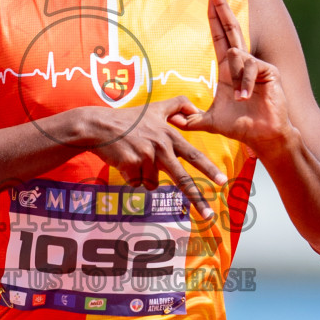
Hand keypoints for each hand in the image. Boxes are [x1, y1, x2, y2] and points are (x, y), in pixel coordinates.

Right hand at [80, 100, 227, 218]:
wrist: (98, 126)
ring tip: (133, 158)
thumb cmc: (127, 119)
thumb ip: (177, 105)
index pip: (193, 154)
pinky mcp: (131, 164)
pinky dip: (130, 177)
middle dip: (196, 198)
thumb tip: (196, 108)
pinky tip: (123, 161)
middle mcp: (160, 146)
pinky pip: (137, 184)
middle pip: (181, 177)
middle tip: (209, 214)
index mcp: (169, 135)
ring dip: (144, 177)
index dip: (209, 168)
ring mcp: (145, 156)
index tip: (222, 180)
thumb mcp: (154, 107)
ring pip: (153, 183)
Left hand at [168, 0, 293, 155]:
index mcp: (228, 69)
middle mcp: (242, 63)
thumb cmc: (241, 126)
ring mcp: (256, 65)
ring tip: (241, 99)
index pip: (219, 38)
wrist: (264, 136)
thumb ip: (190, 119)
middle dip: (223, 7)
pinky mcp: (269, 71)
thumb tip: (169, 119)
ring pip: (238, 55)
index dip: (214, 18)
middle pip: (231, 28)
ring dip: (238, 79)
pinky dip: (246, 84)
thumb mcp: (209, 122)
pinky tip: (246, 98)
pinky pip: (251, 68)